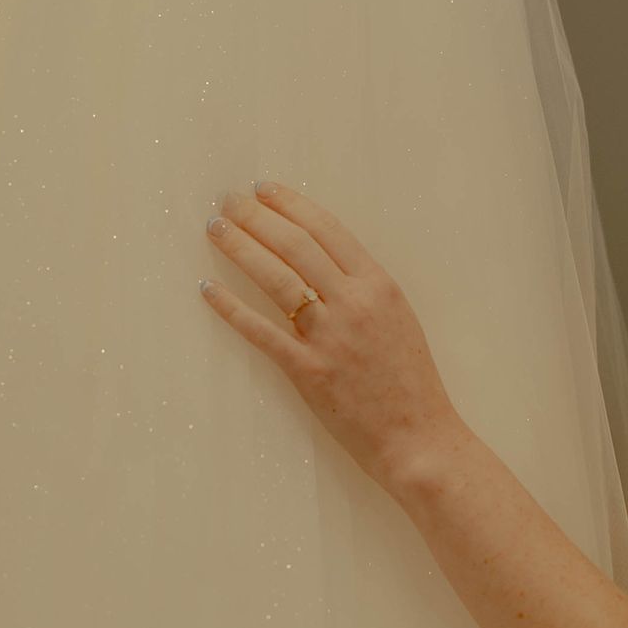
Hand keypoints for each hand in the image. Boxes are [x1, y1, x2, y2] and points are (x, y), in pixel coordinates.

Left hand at [199, 180, 467, 496]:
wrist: (419, 438)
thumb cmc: (411, 381)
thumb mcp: (398, 318)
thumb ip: (364, 289)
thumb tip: (323, 261)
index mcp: (379, 285)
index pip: (327, 230)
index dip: (291, 205)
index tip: (264, 189)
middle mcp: (353, 303)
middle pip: (296, 246)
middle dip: (257, 217)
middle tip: (227, 200)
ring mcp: (330, 337)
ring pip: (276, 278)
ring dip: (241, 248)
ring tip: (215, 229)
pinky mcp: (308, 371)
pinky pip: (261, 331)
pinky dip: (231, 308)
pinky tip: (208, 290)